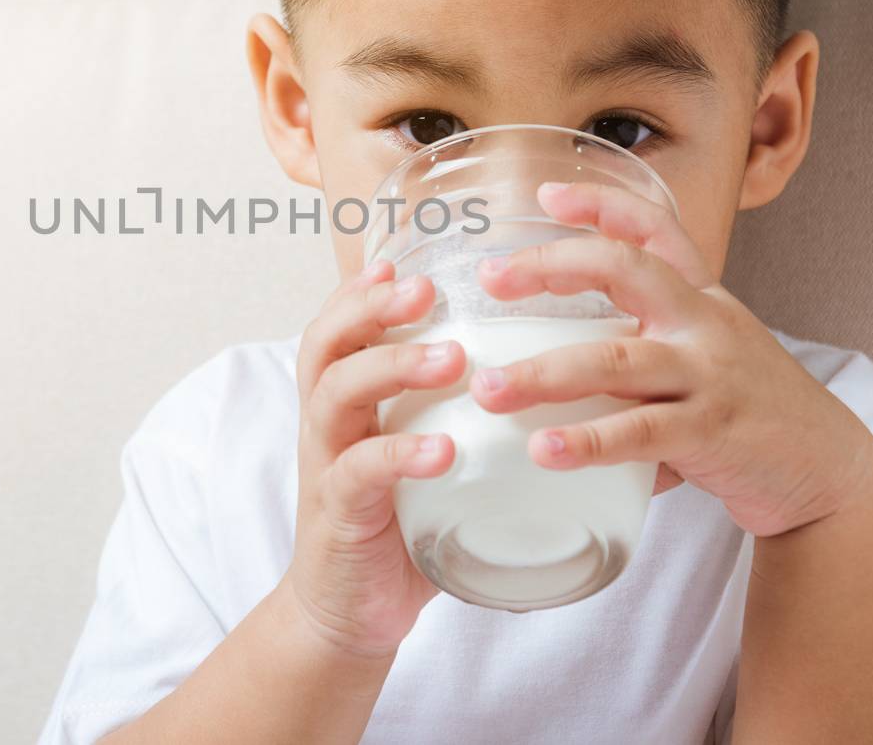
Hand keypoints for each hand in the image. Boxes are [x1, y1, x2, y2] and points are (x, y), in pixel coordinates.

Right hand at [281, 261, 465, 660]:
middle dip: (371, 308)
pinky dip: (399, 453)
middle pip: (326, 344)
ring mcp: (326, 467)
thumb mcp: (421, 456)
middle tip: (426, 290)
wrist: (351, 612)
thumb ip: (458, 416)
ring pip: (336, 394)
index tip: (403, 261)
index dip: (362, 291)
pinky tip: (441, 451)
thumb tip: (546, 378)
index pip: (337, 328)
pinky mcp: (338, 514)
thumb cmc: (399, 525)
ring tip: (449, 357)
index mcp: (345, 404)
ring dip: (391, 366)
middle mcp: (327, 424)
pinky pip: (358, 472)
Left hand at [470, 181, 872, 536]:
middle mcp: (704, 323)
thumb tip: (544, 367)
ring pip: (614, 361)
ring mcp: (708, 375)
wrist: (827, 470)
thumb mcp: (703, 358)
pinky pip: (638, 432)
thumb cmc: (747, 413)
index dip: (600, 203)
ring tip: (490, 390)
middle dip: (550, 266)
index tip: (545, 196)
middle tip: (490, 279)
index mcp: (700, 297)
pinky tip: (543, 450)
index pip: (654, 227)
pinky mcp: (711, 433)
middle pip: (624, 269)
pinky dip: (586, 441)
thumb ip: (638, 351)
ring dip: (543, 374)